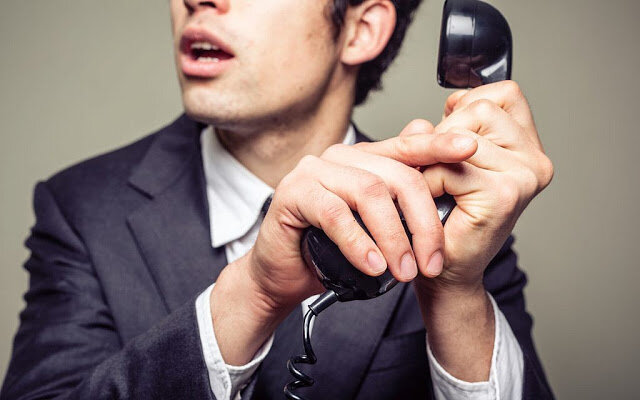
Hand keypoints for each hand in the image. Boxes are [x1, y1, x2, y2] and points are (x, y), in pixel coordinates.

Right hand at [248, 129, 477, 311]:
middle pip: (396, 176)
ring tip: (402, 272)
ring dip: (393, 237)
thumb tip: (441, 186)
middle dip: (422, 222)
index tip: (470, 149)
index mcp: (362, 159)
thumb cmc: (330, 249)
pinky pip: (334, 214)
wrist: (284, 273)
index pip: (406, 147)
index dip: (438, 147)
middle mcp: (339, 158)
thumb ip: (401, 202)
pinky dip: (358, 242)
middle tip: (430, 262)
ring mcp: (314, 171)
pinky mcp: (293, 192)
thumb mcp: (375, 228)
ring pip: (368, 192)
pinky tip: (372, 266)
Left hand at [417, 80, 553, 292]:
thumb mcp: (442, 159)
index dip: (467, 106)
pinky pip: (451, 166)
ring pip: (464, 134)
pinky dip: (430, 181)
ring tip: (435, 186)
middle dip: (445, 134)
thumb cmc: (442, 216)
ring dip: (434, 158)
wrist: (444, 271)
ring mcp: (524, 176)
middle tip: (437, 170)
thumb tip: (433, 114)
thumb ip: (438, 129)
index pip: (504, 93)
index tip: (449, 137)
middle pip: (480, 108)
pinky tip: (434, 201)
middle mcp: (534, 160)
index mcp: (528, 147)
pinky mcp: (504, 194)